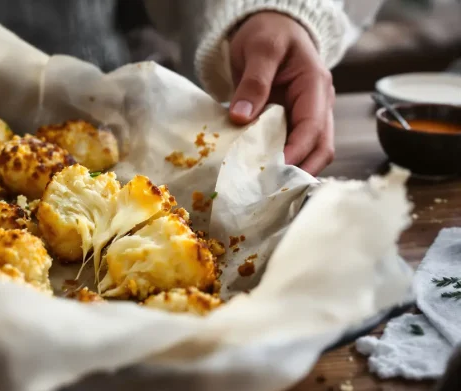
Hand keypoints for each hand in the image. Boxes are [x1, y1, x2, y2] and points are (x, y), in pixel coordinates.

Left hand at [228, 11, 334, 175]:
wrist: (271, 28)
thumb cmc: (269, 33)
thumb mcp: (260, 49)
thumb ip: (253, 82)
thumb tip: (242, 117)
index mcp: (315, 86)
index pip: (313, 127)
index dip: (296, 152)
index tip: (274, 170)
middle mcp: (319, 105)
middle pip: (321, 148)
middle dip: (298, 171)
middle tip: (268, 190)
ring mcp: (308, 116)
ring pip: (309, 154)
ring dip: (290, 173)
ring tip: (263, 190)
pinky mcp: (293, 124)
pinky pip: (292, 149)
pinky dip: (279, 165)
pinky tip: (259, 177)